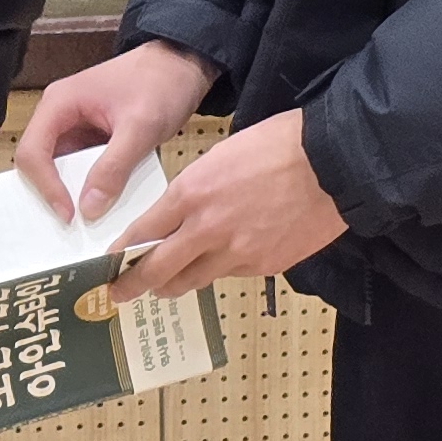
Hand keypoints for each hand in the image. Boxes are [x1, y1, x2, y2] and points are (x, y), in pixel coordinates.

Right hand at [11, 41, 216, 219]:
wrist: (185, 64)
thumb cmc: (161, 84)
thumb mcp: (140, 127)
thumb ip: (113, 167)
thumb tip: (88, 209)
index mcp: (58, 104)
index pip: (33, 152)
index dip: (45, 187)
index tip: (69, 215)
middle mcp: (59, 116)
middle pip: (40, 163)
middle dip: (53, 194)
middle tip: (71, 227)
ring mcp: (76, 127)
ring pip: (62, 169)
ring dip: (74, 193)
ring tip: (88, 222)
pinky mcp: (93, 138)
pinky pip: (83, 168)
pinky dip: (91, 187)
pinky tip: (106, 205)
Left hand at [110, 109, 343, 300]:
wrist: (333, 163)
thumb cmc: (277, 145)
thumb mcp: (220, 157)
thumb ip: (195, 192)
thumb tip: (181, 216)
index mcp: (190, 194)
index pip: (142, 233)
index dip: (121, 253)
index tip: (108, 264)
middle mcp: (206, 230)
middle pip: (157, 271)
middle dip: (133, 286)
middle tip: (119, 294)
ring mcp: (237, 254)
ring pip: (192, 281)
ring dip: (174, 286)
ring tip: (164, 288)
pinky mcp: (264, 267)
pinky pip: (231, 275)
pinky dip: (220, 271)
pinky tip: (221, 262)